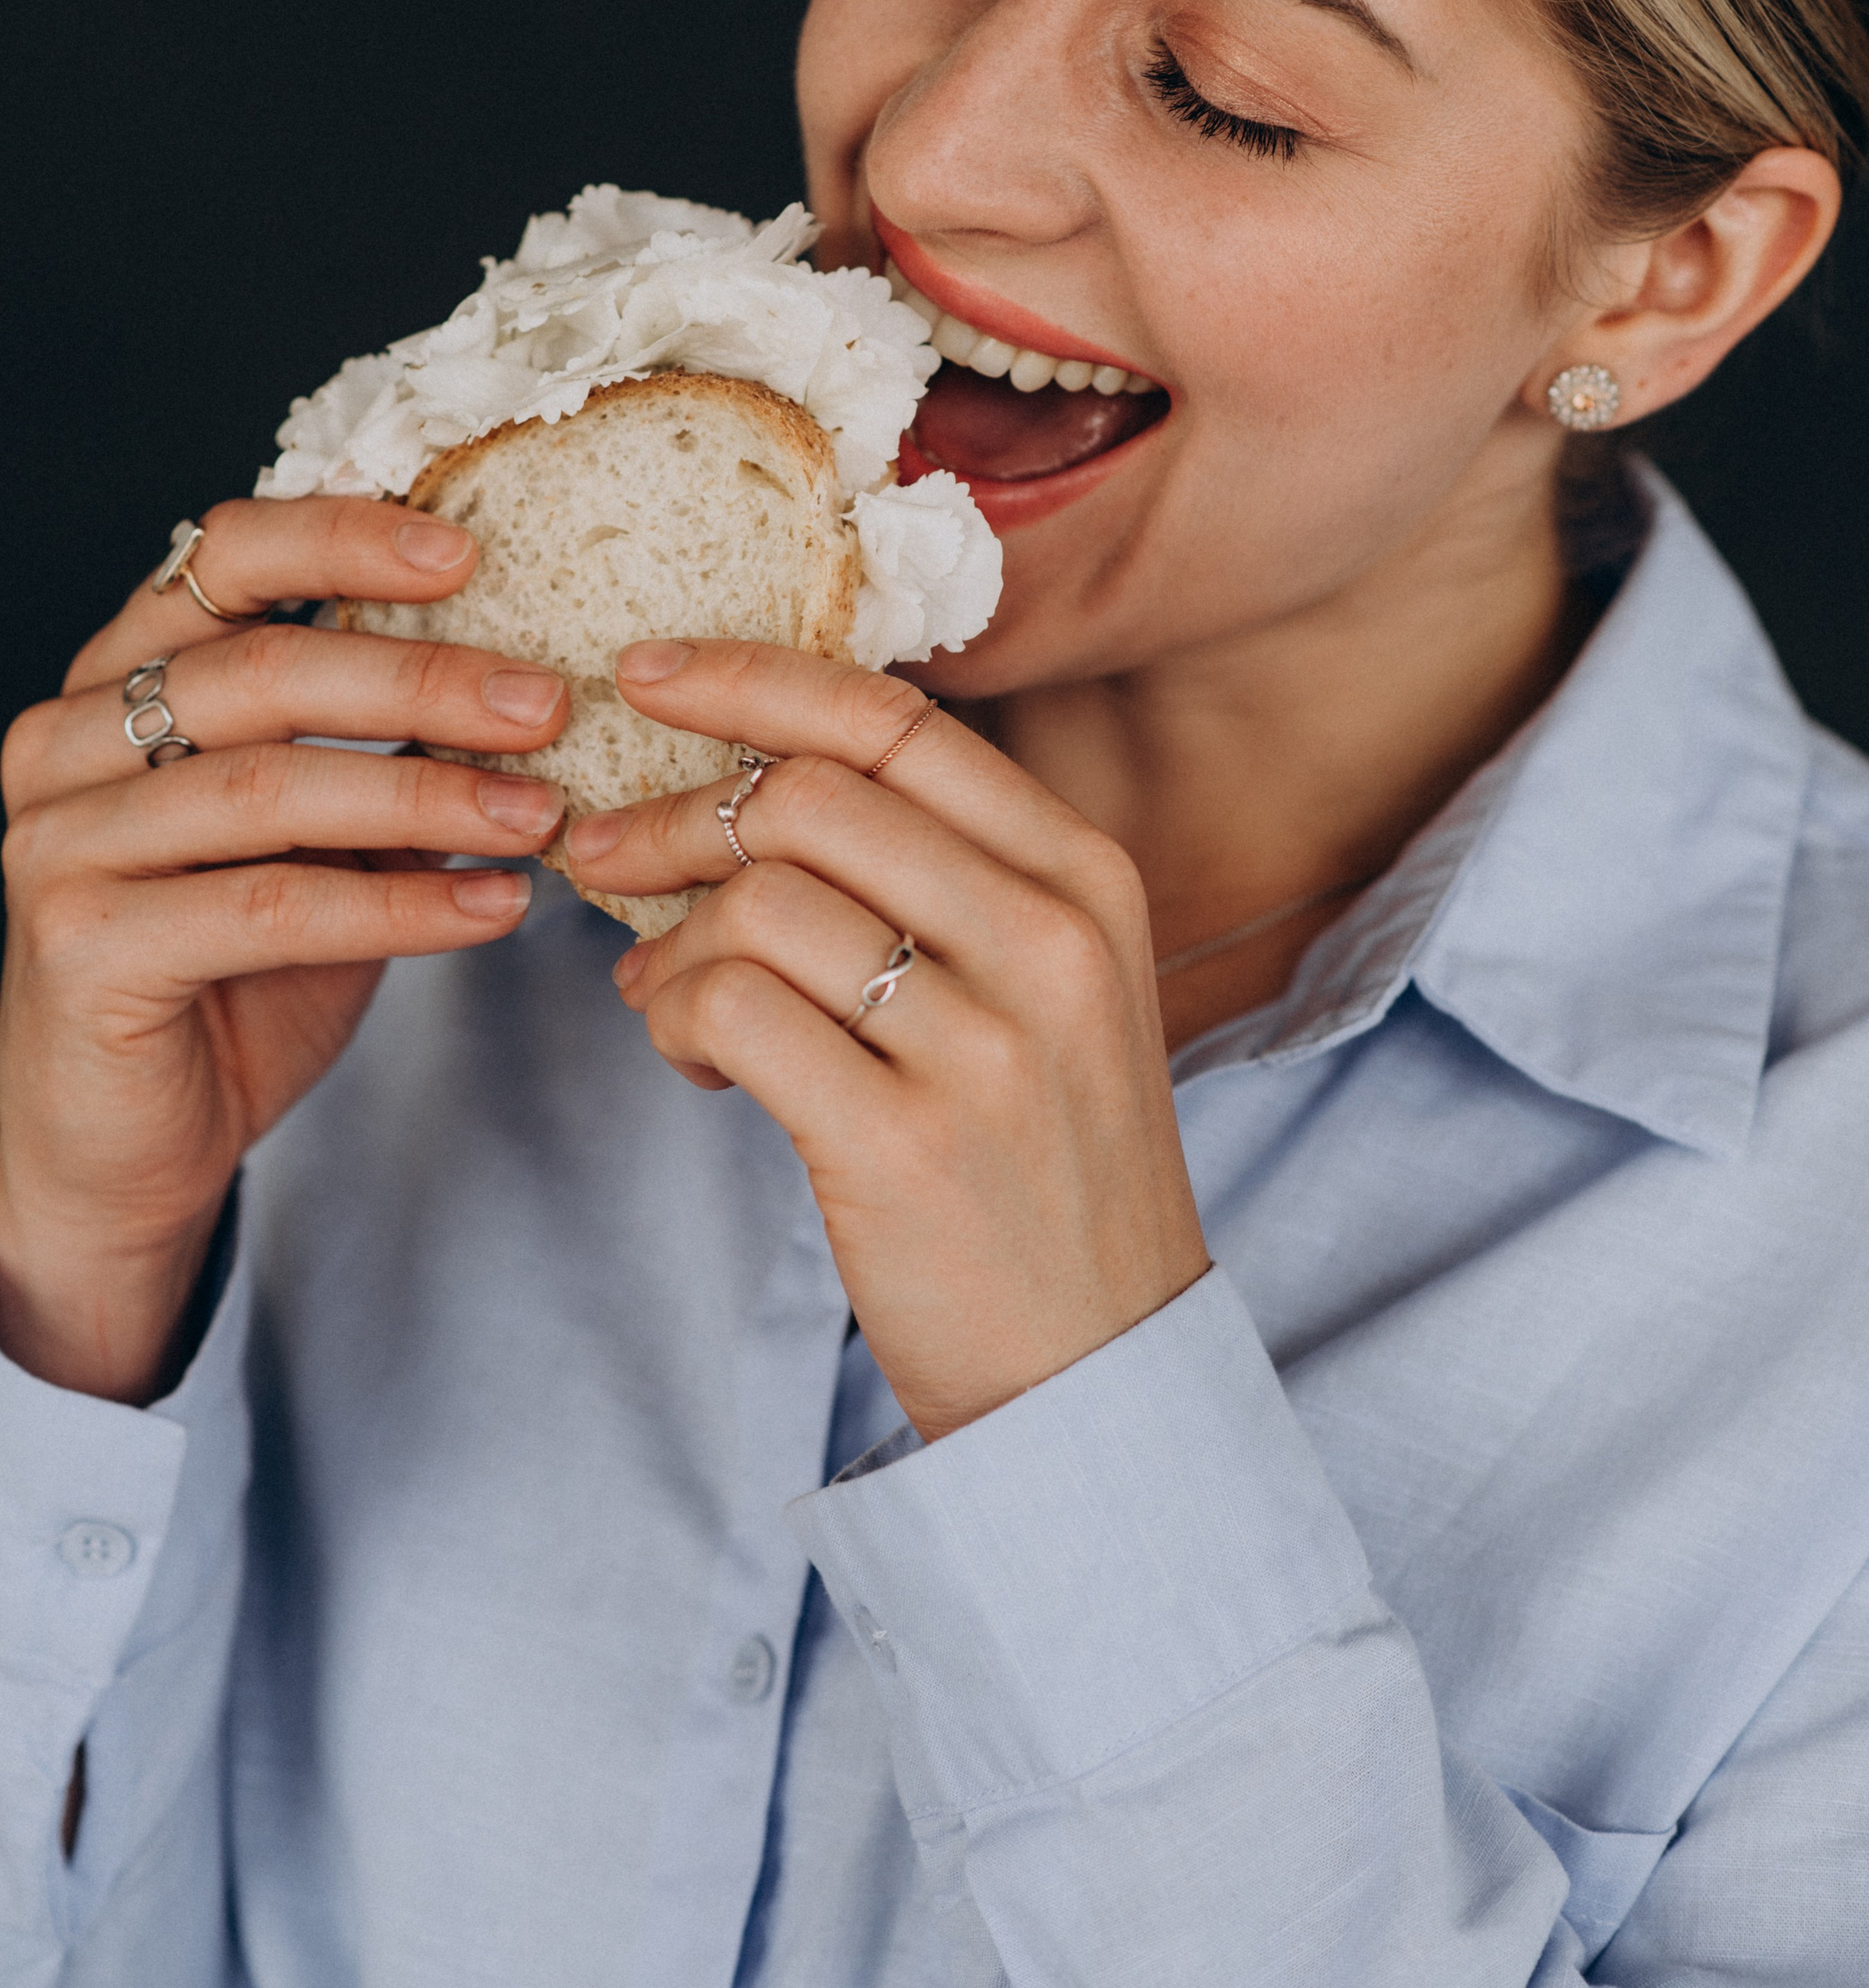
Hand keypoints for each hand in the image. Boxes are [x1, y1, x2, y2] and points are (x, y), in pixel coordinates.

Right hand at [0, 497, 570, 1401]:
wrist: (125, 1146)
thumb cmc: (230, 974)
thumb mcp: (321, 840)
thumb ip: (379, 752)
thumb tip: (526, 678)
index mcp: (117, 681)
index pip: (220, 560)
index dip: (342, 539)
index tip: (467, 550)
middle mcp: (66, 743)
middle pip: (260, 673)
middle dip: (422, 680)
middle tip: (548, 702)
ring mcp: (59, 843)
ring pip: (269, 788)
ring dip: (428, 795)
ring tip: (543, 814)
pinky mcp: (83, 946)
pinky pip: (269, 906)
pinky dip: (399, 903)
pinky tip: (494, 906)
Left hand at [566, 642, 1208, 1443]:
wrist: (1101, 1360)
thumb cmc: (1041, 1156)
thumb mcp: (1045, 985)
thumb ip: (942, 873)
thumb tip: (750, 784)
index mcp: (1084, 876)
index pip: (897, 723)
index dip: (755, 680)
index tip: (649, 674)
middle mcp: (1048, 939)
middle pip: (811, 800)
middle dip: (675, 813)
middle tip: (601, 852)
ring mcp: (984, 1043)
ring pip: (759, 904)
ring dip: (671, 938)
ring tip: (662, 993)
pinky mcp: (901, 1145)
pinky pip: (732, 1012)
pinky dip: (676, 1017)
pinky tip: (692, 1055)